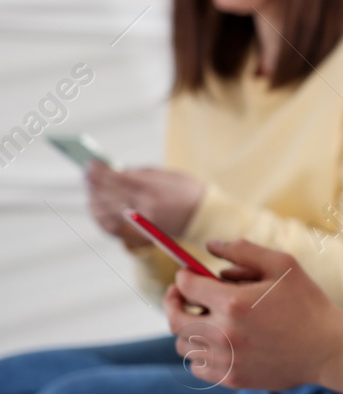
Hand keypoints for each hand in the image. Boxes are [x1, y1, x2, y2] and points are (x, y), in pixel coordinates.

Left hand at [86, 164, 204, 242]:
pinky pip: (114, 224)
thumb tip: (119, 171)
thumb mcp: (168, 174)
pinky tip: (97, 206)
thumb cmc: (189, 190)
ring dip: (95, 198)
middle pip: (109, 193)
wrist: (206, 215)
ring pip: (108, 209)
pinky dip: (101, 214)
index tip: (90, 164)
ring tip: (90, 189)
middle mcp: (145, 204)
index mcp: (152, 187)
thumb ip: (142, 173)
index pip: (117, 178)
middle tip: (86, 174)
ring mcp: (142, 219)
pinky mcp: (142, 229)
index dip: (100, 171)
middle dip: (94, 183)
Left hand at [163, 239, 342, 390]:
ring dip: (188, 329)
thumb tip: (209, 245)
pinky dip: (200, 354)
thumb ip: (244, 251)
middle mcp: (224, 333)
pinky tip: (217, 343)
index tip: (187, 275)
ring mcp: (227, 359)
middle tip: (179, 295)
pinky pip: (197, 367)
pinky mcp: (233, 378)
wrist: (329, 349)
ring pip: (183, 345)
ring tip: (204, 320)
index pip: (186, 286)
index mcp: (233, 303)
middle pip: (174, 318)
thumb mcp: (283, 265)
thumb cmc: (308, 303)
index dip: (183, 277)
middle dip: (173, 301)